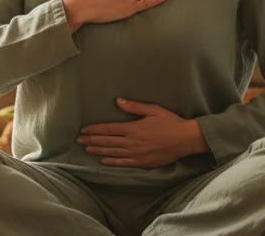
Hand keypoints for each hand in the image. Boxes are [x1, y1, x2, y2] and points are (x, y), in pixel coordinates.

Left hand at [77, 98, 207, 168]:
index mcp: (133, 128)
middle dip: (92, 140)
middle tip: (79, 140)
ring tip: (87, 149)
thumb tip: (118, 101)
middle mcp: (132, 142)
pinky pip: (123, 163)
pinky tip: (103, 160)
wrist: (185, 139)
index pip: (108, 129)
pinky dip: (112, 162)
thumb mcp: (153, 110)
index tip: (83, 129)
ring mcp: (136, 154)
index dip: (94, 129)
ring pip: (112, 152)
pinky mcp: (142, 163)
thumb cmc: (170, 122)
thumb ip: (134, 107)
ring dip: (98, 150)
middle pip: (107, 141)